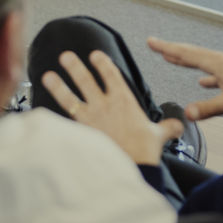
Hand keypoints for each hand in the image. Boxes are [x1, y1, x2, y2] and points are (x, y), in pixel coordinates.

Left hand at [41, 50, 181, 164]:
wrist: (132, 167)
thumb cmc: (145, 151)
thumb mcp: (159, 135)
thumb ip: (166, 127)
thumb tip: (178, 125)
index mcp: (124, 101)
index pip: (111, 75)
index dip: (103, 63)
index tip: (95, 55)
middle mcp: (104, 105)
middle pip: (86, 81)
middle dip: (75, 67)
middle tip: (65, 56)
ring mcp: (91, 118)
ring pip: (70, 98)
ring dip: (58, 86)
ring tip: (46, 75)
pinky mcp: (82, 132)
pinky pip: (67, 121)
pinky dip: (55, 116)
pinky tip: (44, 112)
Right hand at [147, 36, 222, 119]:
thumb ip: (208, 109)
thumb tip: (186, 114)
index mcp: (217, 63)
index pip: (186, 54)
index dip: (166, 48)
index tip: (151, 42)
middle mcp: (220, 61)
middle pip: (191, 53)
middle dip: (171, 49)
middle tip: (154, 44)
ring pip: (201, 61)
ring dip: (185, 59)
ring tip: (172, 57)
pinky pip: (213, 72)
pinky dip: (204, 74)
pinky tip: (203, 81)